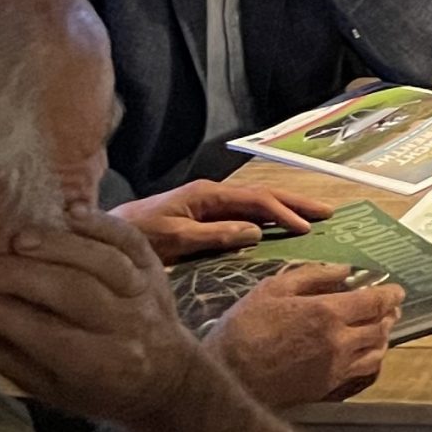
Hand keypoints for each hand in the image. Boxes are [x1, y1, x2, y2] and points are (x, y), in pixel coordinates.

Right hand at [0, 206, 203, 430]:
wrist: (168, 376)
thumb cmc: (98, 388)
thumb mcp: (51, 390)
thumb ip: (7, 357)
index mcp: (98, 365)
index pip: (44, 334)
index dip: (0, 315)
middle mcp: (126, 326)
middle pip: (73, 292)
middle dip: (20, 276)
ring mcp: (144, 292)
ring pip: (102, 261)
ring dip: (58, 246)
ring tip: (16, 239)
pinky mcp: (154, 265)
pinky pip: (129, 239)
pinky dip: (101, 222)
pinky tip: (68, 209)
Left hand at [115, 181, 327, 261]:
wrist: (102, 235)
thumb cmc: (135, 235)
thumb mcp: (172, 237)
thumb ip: (213, 234)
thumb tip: (255, 231)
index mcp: (207, 194)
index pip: (257, 200)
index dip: (285, 213)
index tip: (308, 228)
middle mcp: (211, 194)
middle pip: (263, 194)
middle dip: (296, 203)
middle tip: (328, 212)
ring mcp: (207, 204)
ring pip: (255, 202)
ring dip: (285, 209)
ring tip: (312, 217)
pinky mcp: (202, 217)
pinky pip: (243, 213)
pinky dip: (267, 217)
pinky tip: (278, 227)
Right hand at [206, 263, 402, 408]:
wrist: (228, 376)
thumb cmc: (245, 328)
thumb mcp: (273, 289)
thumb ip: (312, 275)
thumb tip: (344, 269)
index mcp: (328, 313)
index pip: (375, 302)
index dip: (391, 294)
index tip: (397, 290)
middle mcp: (340, 342)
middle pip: (380, 328)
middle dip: (389, 314)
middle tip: (390, 307)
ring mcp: (335, 368)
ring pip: (376, 353)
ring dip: (383, 337)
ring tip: (380, 328)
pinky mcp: (327, 388)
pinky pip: (362, 372)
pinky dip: (370, 359)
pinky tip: (364, 352)